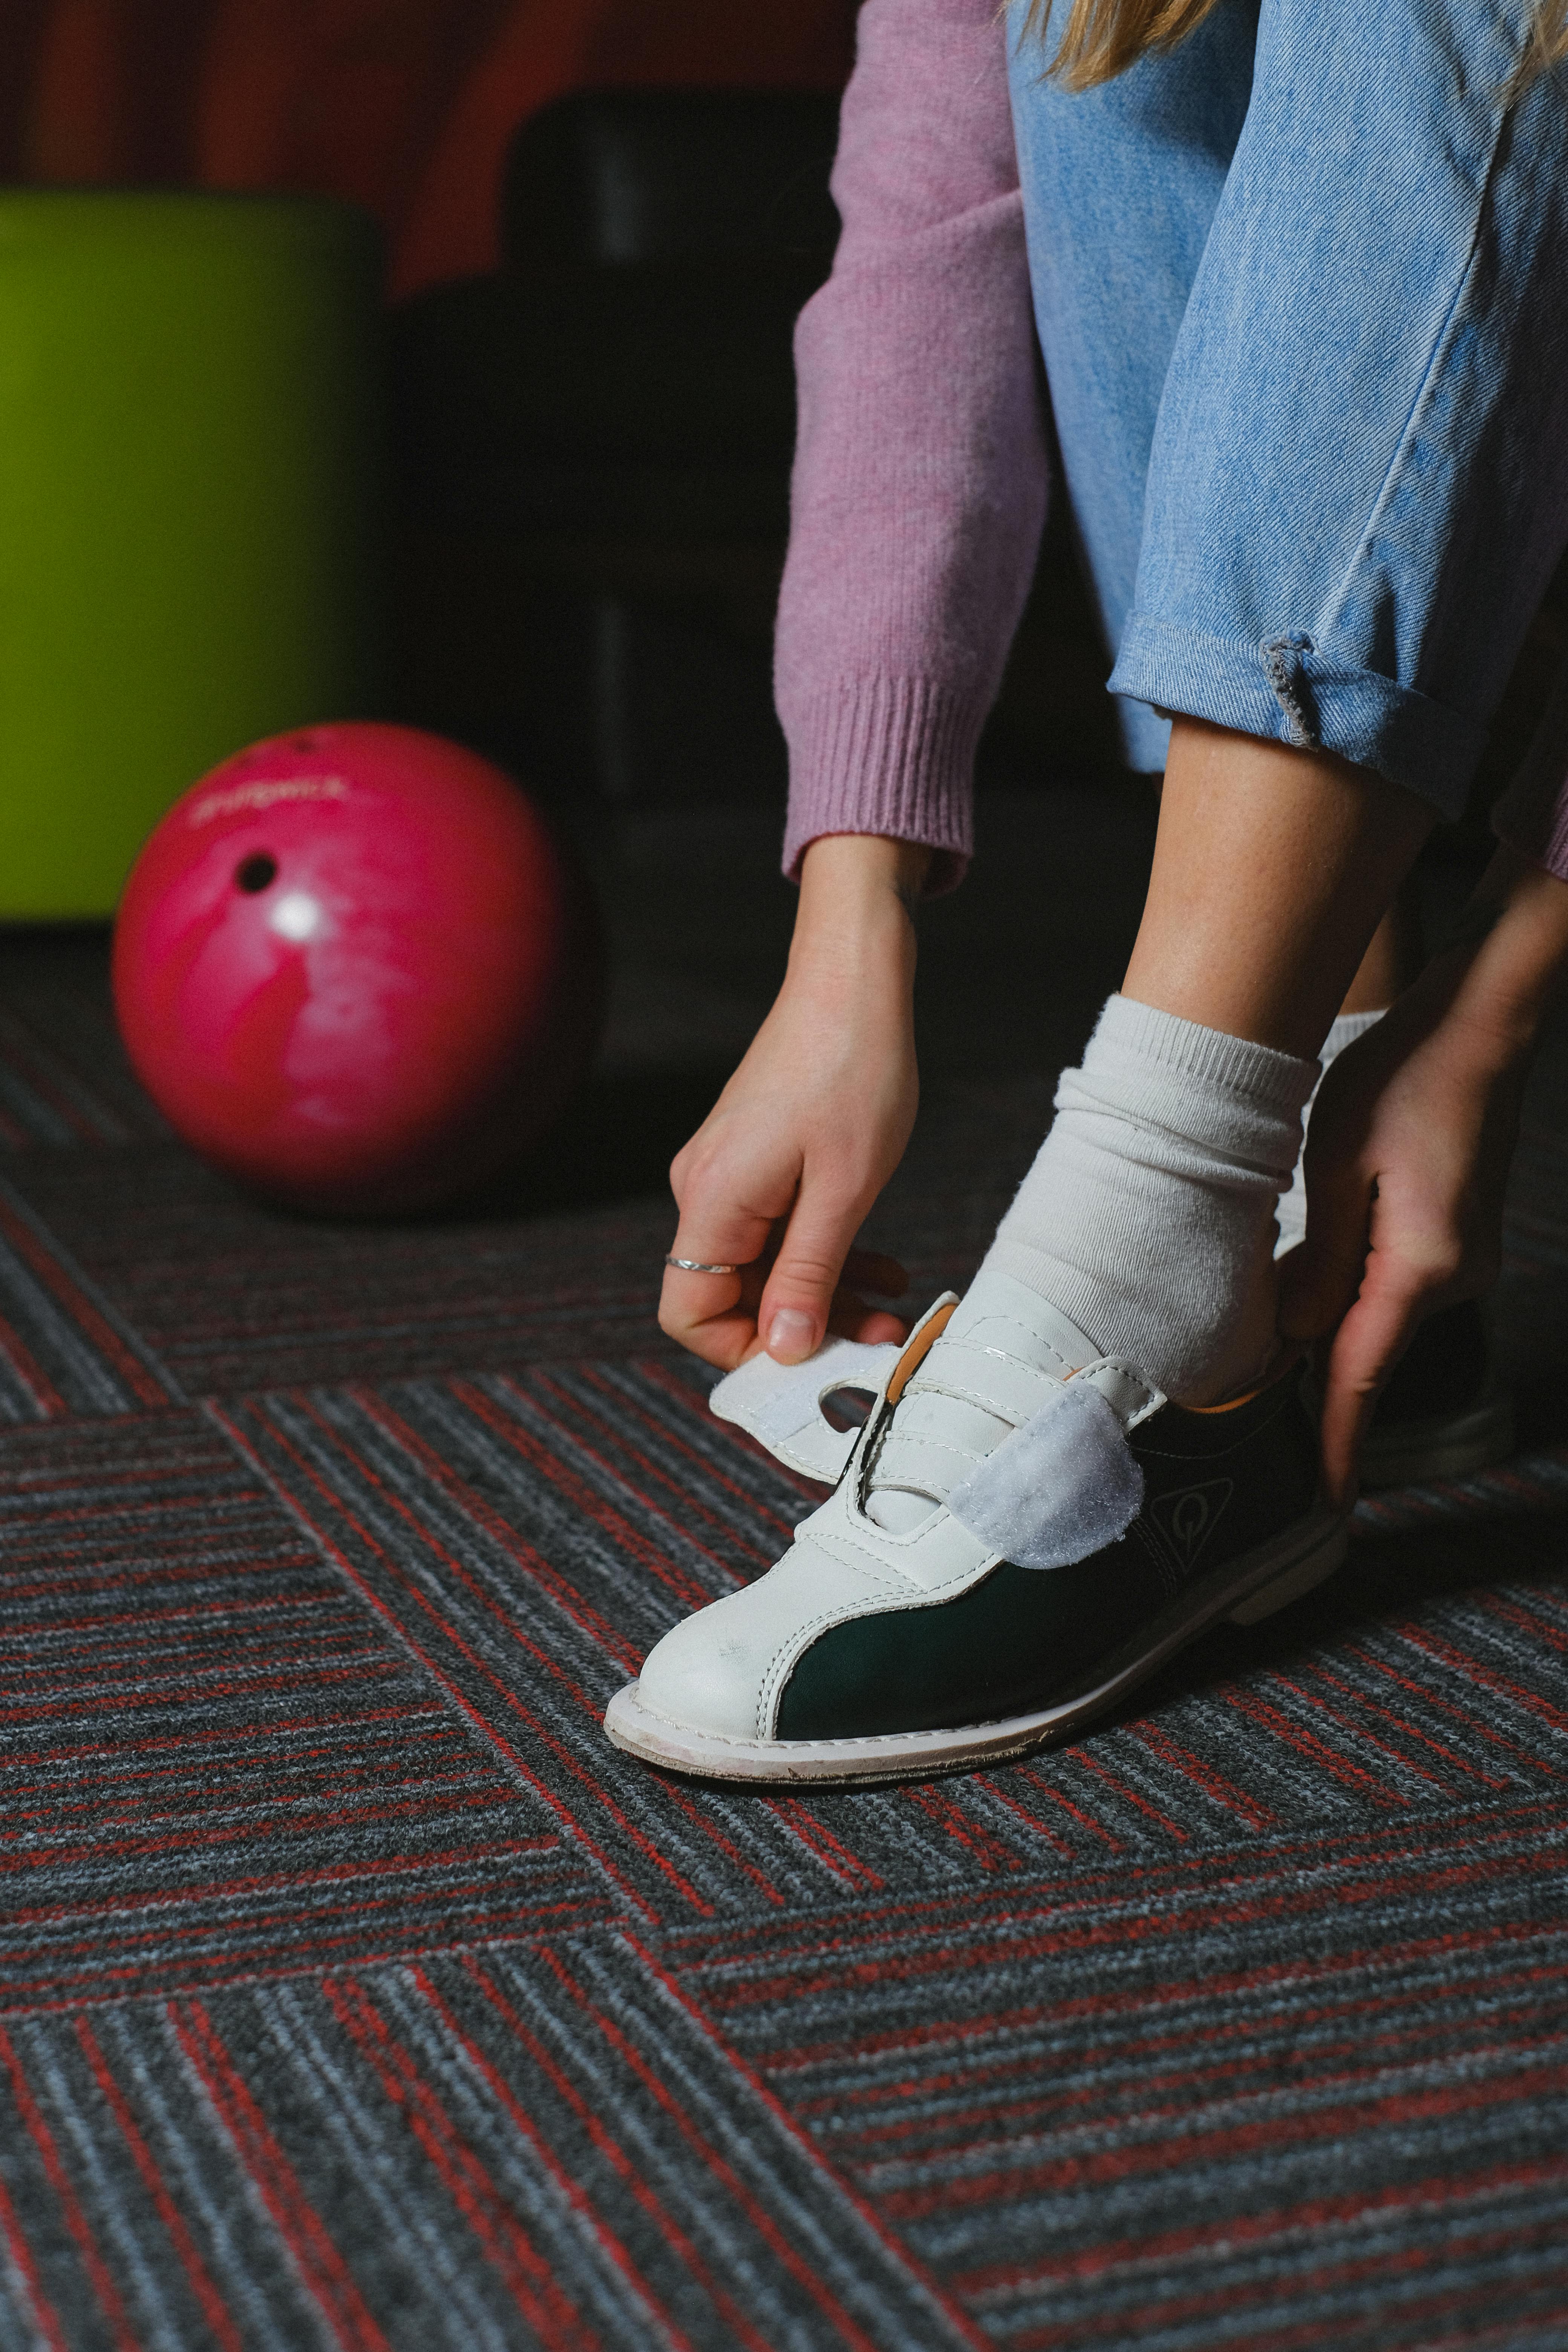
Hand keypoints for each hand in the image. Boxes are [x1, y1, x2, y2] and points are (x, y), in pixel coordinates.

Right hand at [658, 835, 928, 1371]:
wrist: (852, 983)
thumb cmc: (852, 1070)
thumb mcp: (844, 1190)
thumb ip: (810, 1273)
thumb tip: (784, 1346)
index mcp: (714, 1199)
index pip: (689, 1311)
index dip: (743, 1351)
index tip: (811, 1363)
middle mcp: (707, 1189)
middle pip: (734, 1294)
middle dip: (806, 1326)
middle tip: (879, 1342)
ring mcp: (732, 1174)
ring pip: (767, 1266)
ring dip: (828, 1294)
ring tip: (894, 1308)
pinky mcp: (758, 1160)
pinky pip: (782, 1231)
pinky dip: (828, 1254)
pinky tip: (881, 1268)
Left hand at [1281, 849, 1567, 1502]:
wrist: (1479, 1026)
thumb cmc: (1404, 1079)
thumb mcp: (1337, 1164)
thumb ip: (1317, 1258)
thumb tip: (1298, 1335)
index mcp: (1421, 1266)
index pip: (1363, 1375)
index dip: (1338, 1445)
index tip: (1324, 1506)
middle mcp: (1454, 1274)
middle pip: (1367, 1349)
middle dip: (1317, 1386)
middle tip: (1265, 1431)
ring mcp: (1463, 1259)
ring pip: (1376, 1316)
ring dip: (1329, 1325)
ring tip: (1275, 1331)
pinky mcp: (1457, 1238)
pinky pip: (1393, 1287)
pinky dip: (1351, 1293)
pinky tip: (1316, 1275)